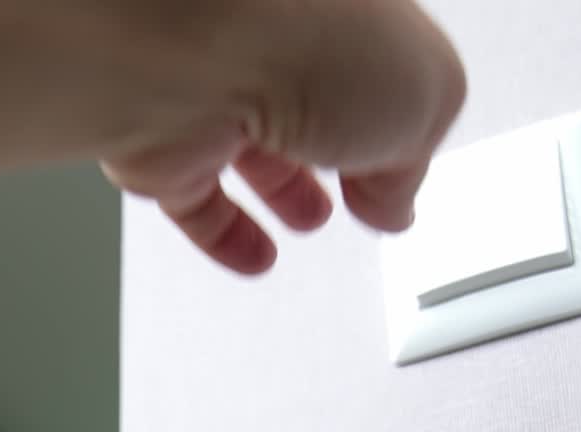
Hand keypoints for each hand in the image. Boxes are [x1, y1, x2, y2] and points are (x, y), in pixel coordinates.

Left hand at [99, 0, 466, 272]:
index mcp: (342, 6)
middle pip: (309, 100)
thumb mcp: (421, 98)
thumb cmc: (305, 37)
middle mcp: (270, 37)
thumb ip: (414, 160)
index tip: (407, 161)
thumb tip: (393, 206)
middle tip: (358, 189)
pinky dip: (225, 234)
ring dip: (282, 190)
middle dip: (337, 149)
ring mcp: (209, 90)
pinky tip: (255, 259)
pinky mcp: (159, 146)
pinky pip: (194, 199)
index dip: (396, 110)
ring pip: (247, 147)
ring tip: (310, 221)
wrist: (189, 43)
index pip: (376, 59)